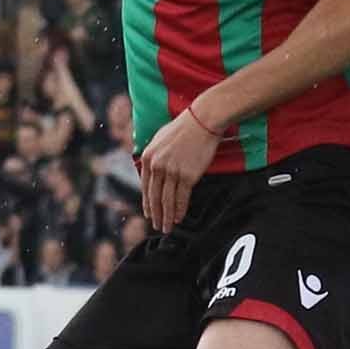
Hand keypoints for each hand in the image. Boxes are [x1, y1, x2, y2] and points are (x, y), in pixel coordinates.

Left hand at [140, 104, 221, 233]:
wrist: (203, 120)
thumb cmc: (184, 128)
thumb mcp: (160, 139)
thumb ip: (154, 155)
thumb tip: (150, 170)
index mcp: (148, 157)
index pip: (146, 187)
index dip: (147, 203)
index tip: (149, 215)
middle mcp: (157, 165)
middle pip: (154, 197)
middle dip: (156, 215)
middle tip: (158, 226)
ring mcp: (172, 171)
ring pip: (167, 201)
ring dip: (167, 217)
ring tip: (168, 227)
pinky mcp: (187, 175)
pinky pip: (181, 198)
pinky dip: (180, 210)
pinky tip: (179, 218)